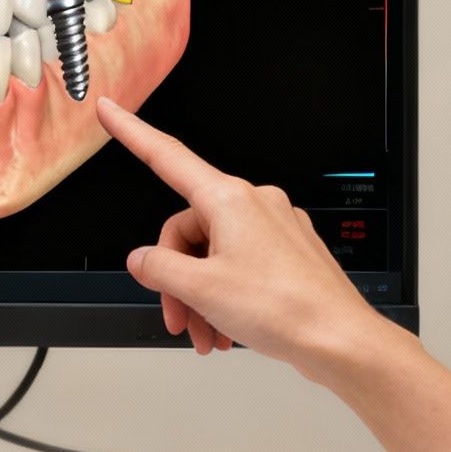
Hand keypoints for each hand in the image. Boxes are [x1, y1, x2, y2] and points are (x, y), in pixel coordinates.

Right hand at [95, 98, 383, 380]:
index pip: (167, 157)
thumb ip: (159, 268)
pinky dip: (225, 298)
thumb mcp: (202, 289)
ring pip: (213, 255)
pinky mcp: (288, 254)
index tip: (110, 111)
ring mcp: (275, 229)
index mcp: (230, 200)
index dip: (132, 132)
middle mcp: (255, 205)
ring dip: (200, 297)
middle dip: (176, 278)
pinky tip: (225, 331)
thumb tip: (142, 260)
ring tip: (205, 334)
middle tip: (177, 316)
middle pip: (188, 230)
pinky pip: (240, 266)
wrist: (339, 340)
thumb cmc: (286, 308)